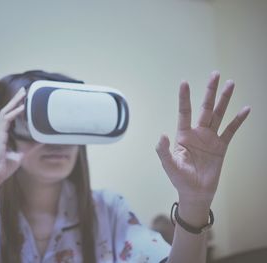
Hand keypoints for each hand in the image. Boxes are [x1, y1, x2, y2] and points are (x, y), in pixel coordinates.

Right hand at [0, 87, 25, 191]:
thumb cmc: (4, 167)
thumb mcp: (21, 155)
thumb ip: (29, 147)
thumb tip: (41, 142)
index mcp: (2, 135)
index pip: (9, 117)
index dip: (15, 107)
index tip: (23, 100)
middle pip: (6, 110)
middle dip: (15, 100)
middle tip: (24, 90)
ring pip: (5, 112)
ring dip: (14, 102)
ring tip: (23, 93)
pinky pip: (6, 120)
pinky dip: (15, 112)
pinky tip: (22, 107)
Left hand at [156, 72, 249, 208]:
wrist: (195, 192)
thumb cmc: (180, 179)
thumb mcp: (169, 165)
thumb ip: (163, 151)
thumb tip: (161, 135)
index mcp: (183, 135)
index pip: (184, 112)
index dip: (184, 98)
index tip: (184, 82)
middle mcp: (198, 133)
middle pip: (205, 108)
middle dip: (210, 91)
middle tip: (216, 74)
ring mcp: (210, 138)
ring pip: (219, 115)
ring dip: (225, 100)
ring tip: (231, 84)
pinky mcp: (221, 146)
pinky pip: (231, 130)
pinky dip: (238, 120)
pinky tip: (246, 109)